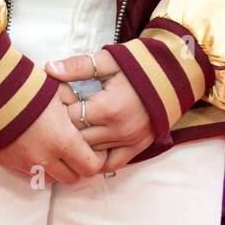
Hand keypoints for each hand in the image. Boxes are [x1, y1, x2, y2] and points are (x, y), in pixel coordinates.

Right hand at [0, 88, 109, 184]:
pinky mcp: (8, 163)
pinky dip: (34, 165)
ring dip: (55, 168)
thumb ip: (73, 107)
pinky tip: (32, 146)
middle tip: (74, 150)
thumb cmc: (27, 87)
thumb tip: (83, 111)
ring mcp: (25, 163)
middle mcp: (46, 158)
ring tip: (52, 149)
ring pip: (50, 179)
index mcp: (63, 140)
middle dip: (76, 166)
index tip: (93, 149)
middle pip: (71, 178)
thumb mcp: (58, 91)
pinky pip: (28, 173)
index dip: (95, 159)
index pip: (90, 167)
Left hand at [45, 51, 154, 171]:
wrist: (175, 74)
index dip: (58, 109)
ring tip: (71, 128)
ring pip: (90, 153)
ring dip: (78, 142)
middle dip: (64, 127)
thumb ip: (78, 66)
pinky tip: (87, 147)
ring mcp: (129, 142)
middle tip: (58, 115)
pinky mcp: (138, 148)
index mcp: (109, 108)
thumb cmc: (140, 64)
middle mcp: (119, 131)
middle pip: (77, 139)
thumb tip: (49, 69)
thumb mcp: (108, 60)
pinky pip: (111, 164)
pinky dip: (96, 159)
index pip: (70, 118)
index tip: (54, 100)